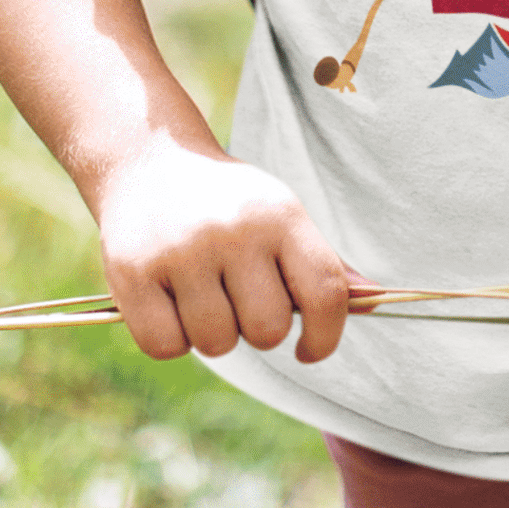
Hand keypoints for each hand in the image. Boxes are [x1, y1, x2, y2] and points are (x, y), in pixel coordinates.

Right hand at [96, 142, 350, 364]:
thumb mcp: (280, 214)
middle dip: (257, 329)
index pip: (325, 294)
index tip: (309, 349)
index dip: (326, 337)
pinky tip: (169, 302)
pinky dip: (170, 338)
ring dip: (213, 333)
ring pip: (217, 343)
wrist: (148, 158)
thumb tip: (375, 299)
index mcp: (281, 215)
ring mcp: (182, 251)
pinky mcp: (133, 272)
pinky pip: (166, 346)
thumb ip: (322, 262)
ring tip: (201, 292)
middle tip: (238, 297)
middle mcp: (234, 231)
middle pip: (268, 331)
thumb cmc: (229, 201)